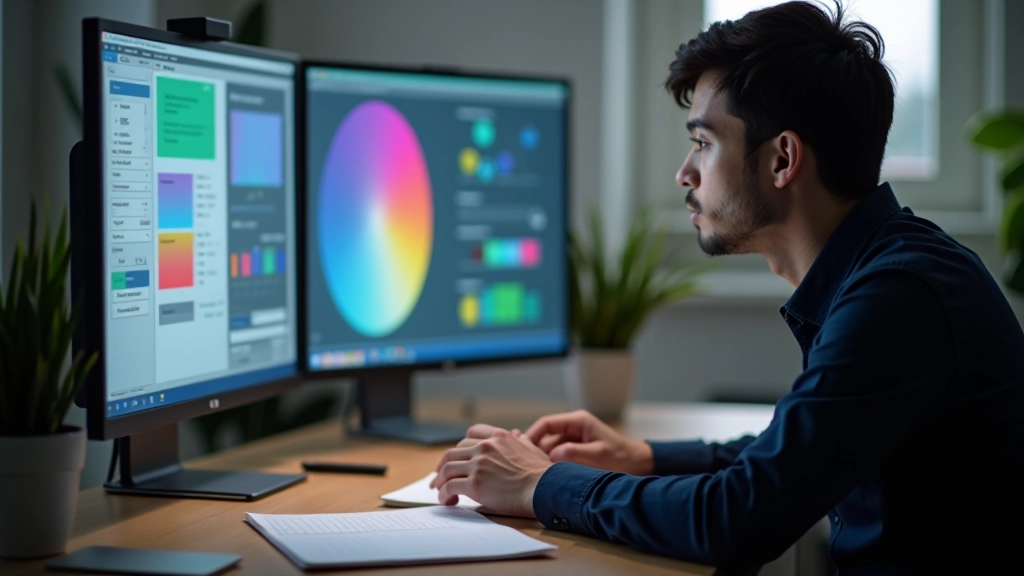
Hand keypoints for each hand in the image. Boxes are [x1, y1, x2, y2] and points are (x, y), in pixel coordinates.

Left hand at [429, 424, 553, 517]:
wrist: (544, 488)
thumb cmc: (543, 474)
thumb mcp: (533, 450)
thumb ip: (522, 442)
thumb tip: (518, 435)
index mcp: (499, 437)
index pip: (472, 433)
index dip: (461, 445)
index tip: (457, 456)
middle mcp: (486, 447)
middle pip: (454, 451)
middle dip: (444, 464)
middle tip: (440, 476)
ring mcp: (479, 464)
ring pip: (447, 468)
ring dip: (439, 480)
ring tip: (439, 490)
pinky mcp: (475, 484)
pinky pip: (450, 486)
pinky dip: (443, 493)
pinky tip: (446, 500)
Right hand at [525, 410, 653, 474]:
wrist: (639, 465)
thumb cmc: (621, 458)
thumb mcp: (597, 456)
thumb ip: (573, 454)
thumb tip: (550, 456)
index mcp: (578, 421)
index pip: (546, 424)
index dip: (532, 435)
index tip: (522, 450)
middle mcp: (573, 428)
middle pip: (545, 437)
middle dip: (535, 451)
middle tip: (526, 467)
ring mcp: (574, 439)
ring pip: (550, 448)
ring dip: (544, 459)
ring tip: (536, 474)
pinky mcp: (576, 451)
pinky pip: (558, 456)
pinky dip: (552, 464)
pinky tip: (547, 476)